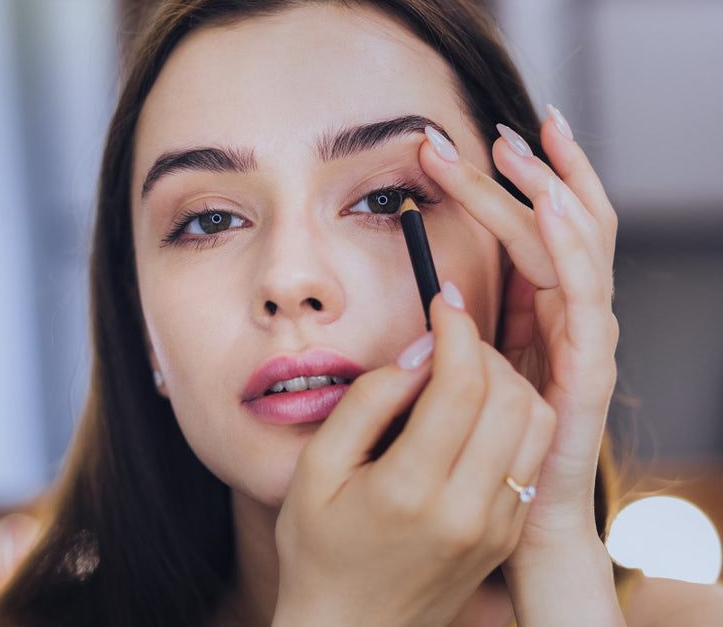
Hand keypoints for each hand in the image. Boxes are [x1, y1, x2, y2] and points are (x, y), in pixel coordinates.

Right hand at [273, 292, 554, 626]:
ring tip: (463, 374)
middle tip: (448, 339)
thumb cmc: (319, 550)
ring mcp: (495, 526)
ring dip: (507, 381)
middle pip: (512, 397)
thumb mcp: (316, 469)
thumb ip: (367, 403)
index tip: (444, 302)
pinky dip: (514, 417)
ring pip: (537, 423)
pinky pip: (532, 456)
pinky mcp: (507, 534)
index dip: (459, 329)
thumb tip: (418, 355)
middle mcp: (466, 509)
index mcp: (410, 490)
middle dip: (484, 349)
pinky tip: (475, 412)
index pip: (464, 385)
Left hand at [419, 109, 618, 553]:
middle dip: (535, 172)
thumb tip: (441, 277)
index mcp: (543, 310)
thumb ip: (470, 323)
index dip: (517, 181)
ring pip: (578, 248)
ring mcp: (586, 340)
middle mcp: (571, 315)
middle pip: (561, 225)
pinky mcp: (587, 371)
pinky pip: (584, 299)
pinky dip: (569, 249)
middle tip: (498, 128)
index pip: (538, 227)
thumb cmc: (487, 442)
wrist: (516, 521)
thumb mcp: (472, 366)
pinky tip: (551, 208)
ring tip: (524, 147)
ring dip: (551, 191)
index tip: (481, 137)